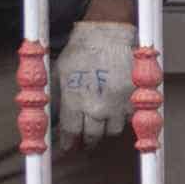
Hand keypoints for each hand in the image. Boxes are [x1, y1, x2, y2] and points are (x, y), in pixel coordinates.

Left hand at [54, 16, 135, 145]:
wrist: (107, 35)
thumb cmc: (80, 51)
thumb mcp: (58, 73)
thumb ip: (55, 97)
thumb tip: (50, 116)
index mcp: (75, 102)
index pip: (70, 133)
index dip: (67, 144)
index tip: (66, 148)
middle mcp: (97, 107)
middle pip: (92, 136)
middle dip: (86, 140)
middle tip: (84, 140)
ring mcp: (118, 104)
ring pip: (112, 130)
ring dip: (105, 129)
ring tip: (100, 123)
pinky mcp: (134, 98)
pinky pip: (129, 118)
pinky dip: (122, 118)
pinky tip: (116, 111)